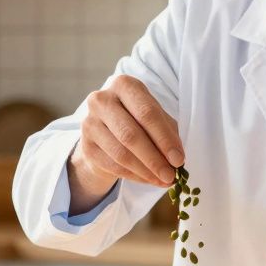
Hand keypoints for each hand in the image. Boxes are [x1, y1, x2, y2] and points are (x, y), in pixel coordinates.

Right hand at [68, 75, 182, 211]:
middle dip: (154, 159)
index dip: (164, 139)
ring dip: (145, 171)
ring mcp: (90, 123)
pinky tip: (148, 179)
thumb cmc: (137, 120)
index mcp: (124, 85)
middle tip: (171, 175)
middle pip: (131, 135)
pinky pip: (113, 166)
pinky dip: (134, 176)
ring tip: (163, 180)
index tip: (179, 159)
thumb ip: (168, 133)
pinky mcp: (86, 146)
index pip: (147, 113)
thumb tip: (176, 159)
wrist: (106, 132)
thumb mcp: (156, 118)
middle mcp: (102, 100)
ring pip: (121, 154)